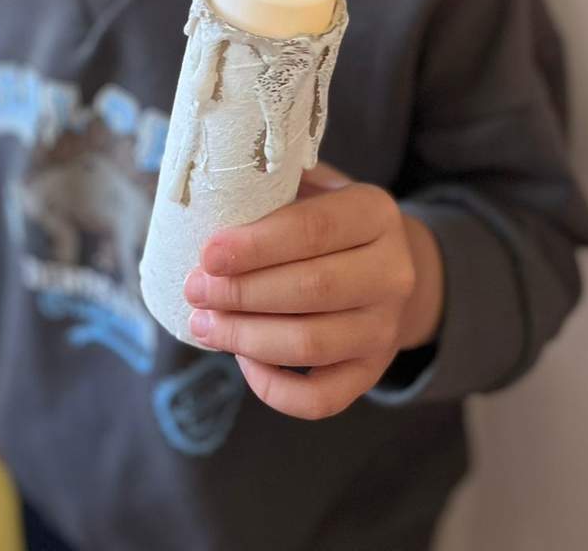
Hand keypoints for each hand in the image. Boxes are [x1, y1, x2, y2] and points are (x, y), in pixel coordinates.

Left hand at [183, 160, 444, 419]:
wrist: (387, 269)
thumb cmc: (329, 222)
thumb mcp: (314, 188)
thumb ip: (274, 189)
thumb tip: (209, 201)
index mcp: (376, 213)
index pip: (314, 229)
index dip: (256, 245)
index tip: (208, 255)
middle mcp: (392, 272)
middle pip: (312, 288)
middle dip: (242, 293)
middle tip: (195, 289)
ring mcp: (385, 328)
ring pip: (312, 344)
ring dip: (246, 338)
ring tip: (203, 323)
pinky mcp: (372, 372)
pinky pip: (321, 398)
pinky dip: (274, 388)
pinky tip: (242, 360)